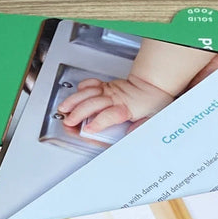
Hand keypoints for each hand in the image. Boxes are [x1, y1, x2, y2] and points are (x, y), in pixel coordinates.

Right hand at [56, 75, 171, 133]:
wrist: (153, 84)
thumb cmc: (152, 101)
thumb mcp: (153, 118)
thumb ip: (140, 127)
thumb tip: (129, 134)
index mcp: (126, 107)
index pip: (108, 115)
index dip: (97, 122)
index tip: (88, 129)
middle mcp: (115, 97)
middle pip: (93, 104)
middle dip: (79, 113)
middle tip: (69, 121)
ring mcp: (109, 90)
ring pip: (89, 93)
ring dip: (74, 100)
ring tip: (64, 108)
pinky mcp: (107, 85)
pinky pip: (93, 83)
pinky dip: (83, 87)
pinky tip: (76, 93)